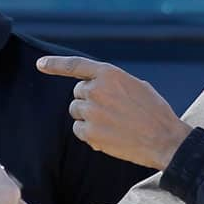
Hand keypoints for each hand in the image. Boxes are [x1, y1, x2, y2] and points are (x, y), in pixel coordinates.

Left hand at [36, 56, 191, 169]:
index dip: (55, 65)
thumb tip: (93, 88)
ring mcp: (91, 111)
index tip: (40, 65)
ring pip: (76, 111)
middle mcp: (96, 90)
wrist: (164, 139)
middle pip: (78, 93)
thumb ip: (111, 83)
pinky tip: (109, 135)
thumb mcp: (136, 86)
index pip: (75, 65)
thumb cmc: (154, 112)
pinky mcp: (90, 132)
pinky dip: (89, 133)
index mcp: (109, 74)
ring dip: (88, 117)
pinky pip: (78, 130)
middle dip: (90, 101)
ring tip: (112, 124)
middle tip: (111, 111)